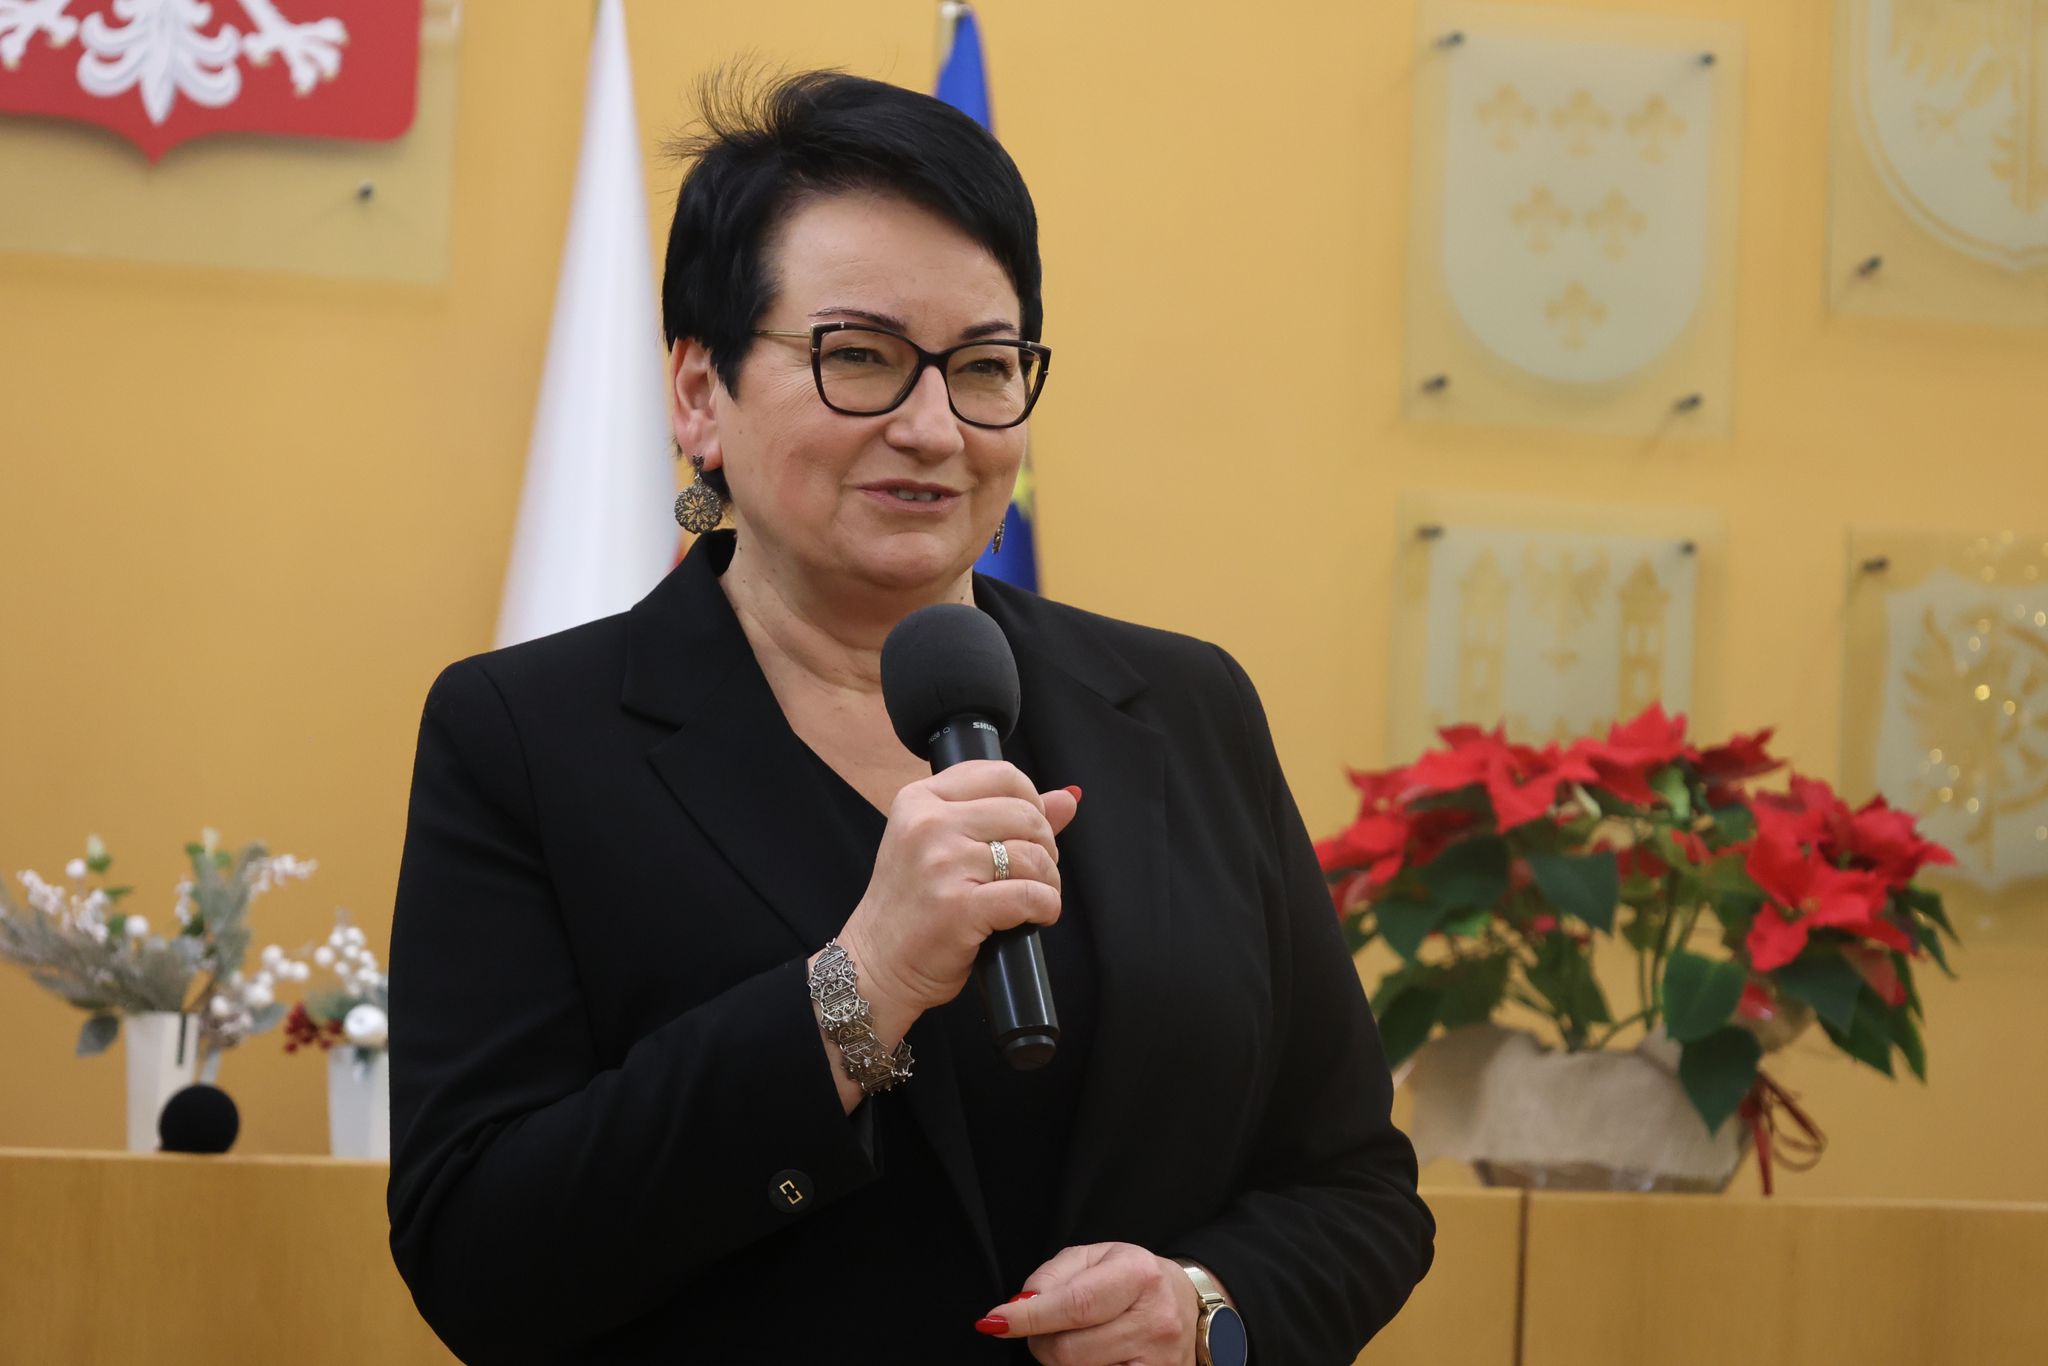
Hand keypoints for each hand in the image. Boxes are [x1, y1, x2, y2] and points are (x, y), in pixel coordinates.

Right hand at [837, 761, 1079, 1023]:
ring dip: (1048, 880)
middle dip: (1045, 845)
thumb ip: (1002, 815)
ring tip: (1036, 896)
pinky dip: (1046, 907)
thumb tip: (1068, 798)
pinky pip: (1030, 895)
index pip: (1002, 775)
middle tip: (1034, 871)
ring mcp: (942, 865)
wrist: (875, 964)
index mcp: (920, 799)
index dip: (1031, 802)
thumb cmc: (910, 906)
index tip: (1028, 832)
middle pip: (1024, 814)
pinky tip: (1037, 915)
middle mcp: (928, 825)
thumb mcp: (942, 845)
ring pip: (1031, 855)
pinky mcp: (959, 907)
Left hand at [977, 1242, 1200, 1365]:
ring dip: (1060, 1359)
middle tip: (1043, 1327)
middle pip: (1069, 1350)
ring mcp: (1158, 1360)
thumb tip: (1022, 1305)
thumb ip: (1053, 1276)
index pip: (1074, 1305)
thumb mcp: (1095, 1257)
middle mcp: (1154, 1321)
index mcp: (1138, 1276)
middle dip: (1040, 1341)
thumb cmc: (1135, 1278)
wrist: (1187, 1303)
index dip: (1029, 1317)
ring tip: (1074, 1338)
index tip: (996, 1321)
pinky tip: (1093, 1355)